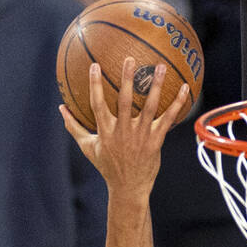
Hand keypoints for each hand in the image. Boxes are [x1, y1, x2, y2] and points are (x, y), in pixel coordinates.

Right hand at [61, 57, 187, 196]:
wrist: (128, 187)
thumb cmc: (107, 165)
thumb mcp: (87, 147)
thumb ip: (74, 126)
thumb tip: (61, 108)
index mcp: (105, 131)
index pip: (97, 104)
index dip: (95, 85)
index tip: (94, 66)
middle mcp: (123, 131)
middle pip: (126, 101)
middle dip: (128, 79)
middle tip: (130, 59)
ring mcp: (141, 135)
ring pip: (150, 107)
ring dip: (156, 86)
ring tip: (161, 67)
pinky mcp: (156, 140)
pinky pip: (168, 119)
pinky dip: (177, 104)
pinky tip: (185, 89)